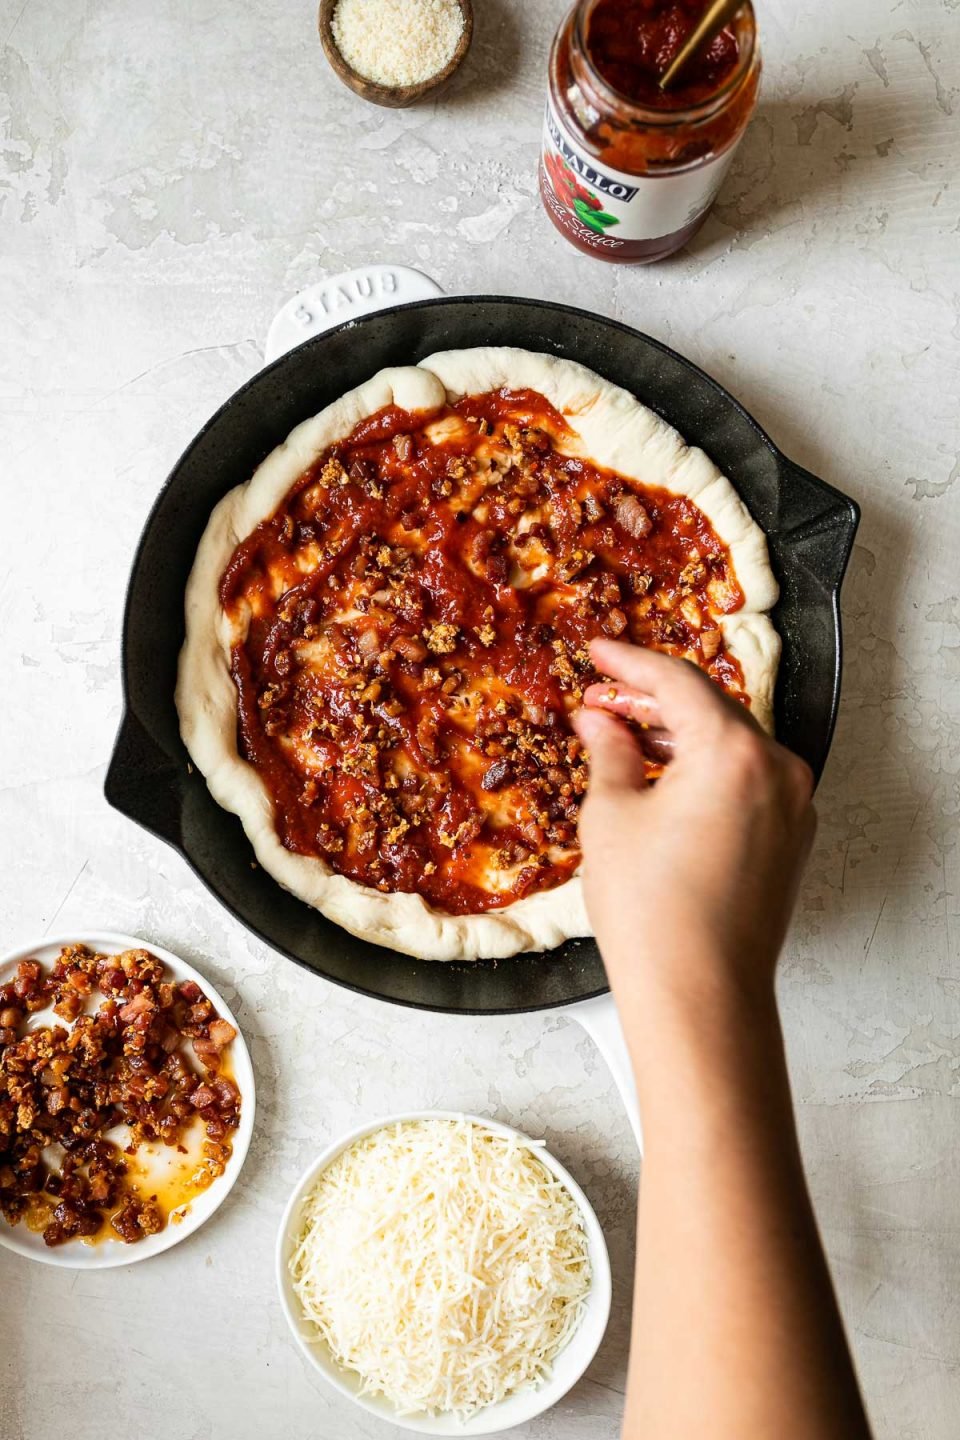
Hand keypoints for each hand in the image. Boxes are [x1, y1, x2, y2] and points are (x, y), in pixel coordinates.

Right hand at [572, 638, 815, 1010]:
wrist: (699, 994)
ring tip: (622, 740)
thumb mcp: (611, 816)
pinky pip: (745, 784)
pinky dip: (704, 772)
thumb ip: (609, 751)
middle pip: (710, 711)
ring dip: (677, 738)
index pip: (678, 682)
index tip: (598, 651)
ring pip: (730, 747)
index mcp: (734, 752)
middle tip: (601, 699)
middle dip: (651, 702)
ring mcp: (791, 808)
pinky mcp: (789, 841)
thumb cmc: (654, 914)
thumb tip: (600, 721)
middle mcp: (777, 771)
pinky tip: (662, 782)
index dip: (629, 662)